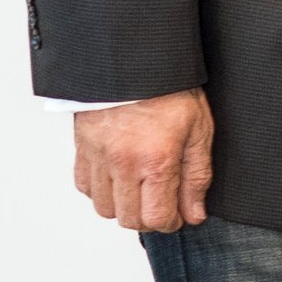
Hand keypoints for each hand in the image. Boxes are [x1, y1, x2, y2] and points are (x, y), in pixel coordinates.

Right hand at [73, 92, 213, 231]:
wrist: (134, 59)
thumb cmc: (169, 88)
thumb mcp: (199, 129)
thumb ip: (197, 176)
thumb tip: (194, 213)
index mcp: (155, 160)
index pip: (156, 218)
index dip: (171, 222)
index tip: (178, 214)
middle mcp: (123, 163)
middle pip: (129, 219)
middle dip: (148, 218)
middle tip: (161, 203)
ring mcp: (98, 156)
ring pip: (104, 208)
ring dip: (123, 206)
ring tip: (140, 189)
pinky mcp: (82, 147)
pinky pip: (84, 186)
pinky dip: (101, 190)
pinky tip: (118, 177)